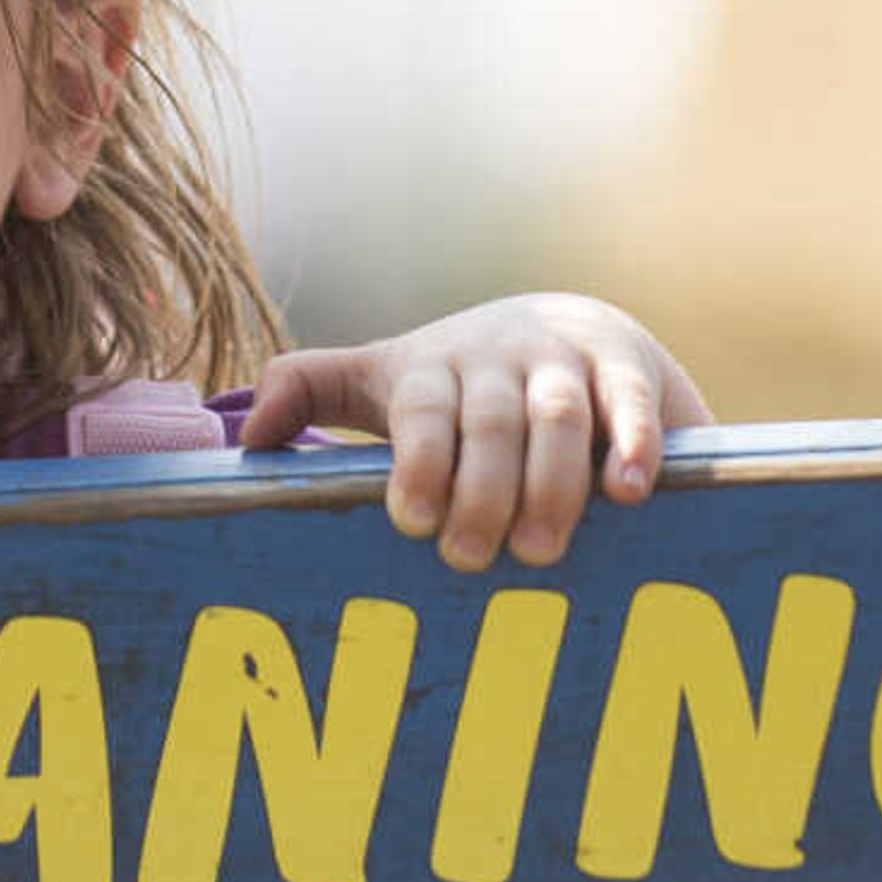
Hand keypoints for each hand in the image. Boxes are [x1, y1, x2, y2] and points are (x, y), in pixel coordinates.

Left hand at [245, 294, 711, 570]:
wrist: (573, 324)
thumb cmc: (461, 380)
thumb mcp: (386, 378)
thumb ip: (315, 391)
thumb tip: (247, 439)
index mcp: (431, 369)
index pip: (421, 410)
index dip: (419, 461)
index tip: (413, 521)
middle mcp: (498, 358)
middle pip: (490, 421)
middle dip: (481, 490)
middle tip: (470, 557)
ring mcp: (563, 361)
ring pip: (558, 416)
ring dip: (550, 483)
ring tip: (540, 549)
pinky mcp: (625, 368)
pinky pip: (631, 403)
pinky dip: (634, 444)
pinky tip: (630, 492)